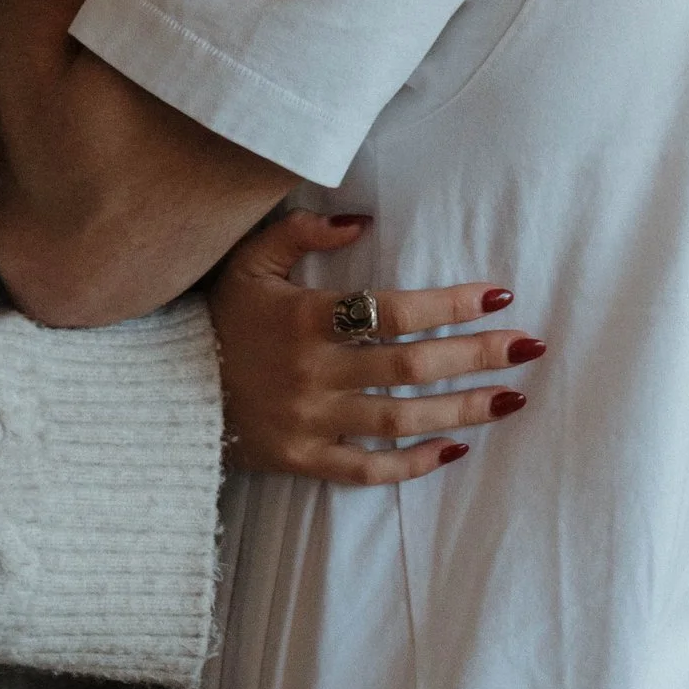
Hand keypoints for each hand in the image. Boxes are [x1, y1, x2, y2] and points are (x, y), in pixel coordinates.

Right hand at [208, 209, 546, 485]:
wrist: (159, 391)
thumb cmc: (214, 318)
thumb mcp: (246, 261)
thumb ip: (301, 230)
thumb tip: (361, 218)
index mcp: (306, 319)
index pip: (395, 311)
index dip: (451, 304)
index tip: (499, 295)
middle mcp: (314, 373)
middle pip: (411, 366)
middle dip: (477, 356)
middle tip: (528, 348)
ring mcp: (309, 422)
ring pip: (401, 419)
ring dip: (462, 409)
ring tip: (511, 398)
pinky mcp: (302, 460)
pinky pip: (367, 469)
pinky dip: (412, 464)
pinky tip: (455, 450)